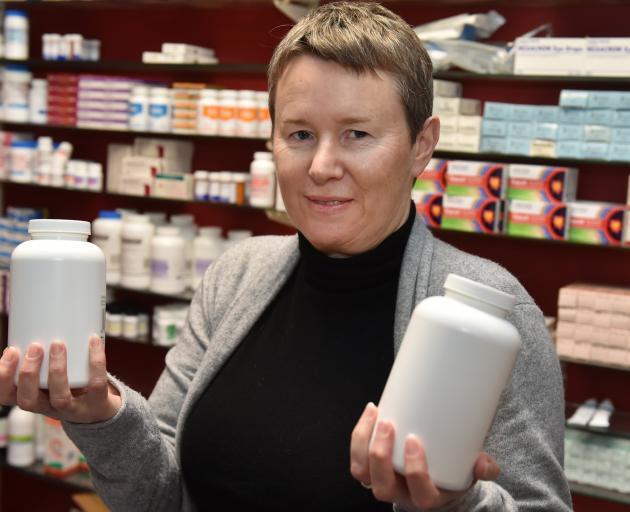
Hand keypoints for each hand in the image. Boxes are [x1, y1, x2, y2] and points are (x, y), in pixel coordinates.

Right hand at [0, 336, 121, 423]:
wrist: (100, 410)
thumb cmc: (68, 384)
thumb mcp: (48, 374)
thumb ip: (41, 356)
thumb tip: (39, 316)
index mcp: (32, 398)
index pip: (6, 395)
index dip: (3, 377)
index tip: (10, 350)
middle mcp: (48, 408)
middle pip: (28, 400)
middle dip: (28, 374)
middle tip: (35, 347)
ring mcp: (73, 409)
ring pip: (60, 396)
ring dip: (57, 370)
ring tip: (58, 344)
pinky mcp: (97, 403)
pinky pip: (96, 383)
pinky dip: (95, 361)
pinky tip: (93, 341)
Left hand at [350, 403, 499, 510]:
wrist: (433, 481)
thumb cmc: (449, 475)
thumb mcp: (468, 473)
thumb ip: (482, 468)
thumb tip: (485, 463)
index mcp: (425, 498)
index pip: (417, 491)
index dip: (414, 470)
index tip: (415, 441)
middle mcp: (399, 494)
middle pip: (381, 484)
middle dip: (380, 454)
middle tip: (388, 425)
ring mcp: (380, 482)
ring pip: (361, 471)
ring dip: (363, 442)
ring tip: (374, 414)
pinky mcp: (369, 469)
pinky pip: (356, 457)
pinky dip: (359, 435)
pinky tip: (370, 412)